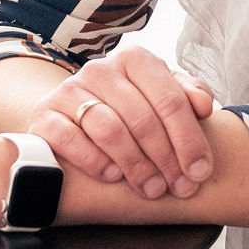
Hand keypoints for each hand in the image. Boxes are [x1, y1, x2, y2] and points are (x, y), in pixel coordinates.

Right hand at [29, 46, 214, 199]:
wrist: (74, 114)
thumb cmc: (131, 108)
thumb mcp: (163, 96)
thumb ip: (188, 95)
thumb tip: (203, 105)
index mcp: (135, 59)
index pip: (170, 99)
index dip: (189, 139)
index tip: (201, 172)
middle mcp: (101, 68)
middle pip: (142, 118)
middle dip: (166, 159)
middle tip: (178, 188)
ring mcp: (70, 89)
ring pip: (109, 129)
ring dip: (135, 165)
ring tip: (150, 189)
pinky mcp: (45, 114)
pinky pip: (70, 139)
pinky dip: (94, 160)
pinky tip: (112, 176)